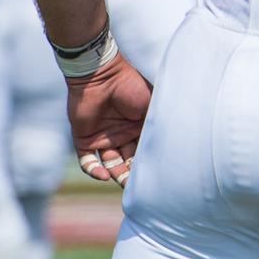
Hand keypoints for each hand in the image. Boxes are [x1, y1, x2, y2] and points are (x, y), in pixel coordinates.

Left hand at [67, 53, 151, 184]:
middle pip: (128, 160)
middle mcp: (122, 134)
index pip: (144, 150)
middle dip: (133, 173)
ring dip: (116, 174)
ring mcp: (102, 137)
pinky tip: (104, 175)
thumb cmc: (131, 85)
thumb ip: (159, 123)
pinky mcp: (84, 139)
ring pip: (110, 163)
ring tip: (122, 180)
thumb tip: (173, 145)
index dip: (149, 162)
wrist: (101, 74)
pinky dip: (94, 170)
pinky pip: (88, 161)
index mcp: (139, 126)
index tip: (157, 174)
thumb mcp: (151, 106)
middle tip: (139, 183)